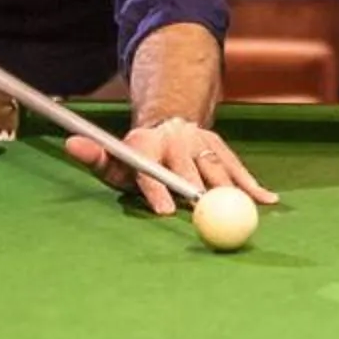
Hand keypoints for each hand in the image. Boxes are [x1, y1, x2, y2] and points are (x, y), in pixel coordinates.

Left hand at [66, 118, 279, 217]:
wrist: (169, 123)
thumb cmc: (139, 157)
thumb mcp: (115, 160)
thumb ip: (97, 158)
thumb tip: (71, 142)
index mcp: (145, 143)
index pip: (150, 169)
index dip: (157, 190)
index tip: (165, 211)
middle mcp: (174, 139)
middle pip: (186, 168)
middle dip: (196, 191)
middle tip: (206, 215)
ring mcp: (199, 140)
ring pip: (215, 167)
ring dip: (229, 190)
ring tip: (242, 211)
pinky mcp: (218, 144)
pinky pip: (237, 166)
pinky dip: (251, 184)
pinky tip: (267, 200)